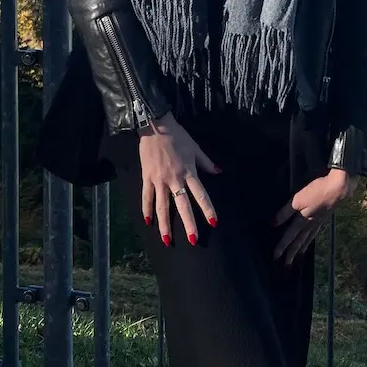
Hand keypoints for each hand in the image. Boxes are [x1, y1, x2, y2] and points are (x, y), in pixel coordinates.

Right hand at [138, 113, 220, 247]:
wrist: (156, 127)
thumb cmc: (178, 137)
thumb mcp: (195, 148)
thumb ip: (206, 163)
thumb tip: (219, 172)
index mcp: (189, 172)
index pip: (200, 194)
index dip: (208, 209)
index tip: (213, 223)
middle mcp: (175, 179)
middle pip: (183, 205)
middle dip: (188, 223)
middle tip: (193, 240)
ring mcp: (159, 180)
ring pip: (162, 206)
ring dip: (165, 224)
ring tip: (167, 240)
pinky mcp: (147, 177)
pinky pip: (147, 197)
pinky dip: (147, 210)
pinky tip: (148, 222)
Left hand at [272, 169, 357, 265]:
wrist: (338, 189)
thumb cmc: (316, 192)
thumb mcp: (297, 200)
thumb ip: (285, 212)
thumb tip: (273, 224)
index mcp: (302, 221)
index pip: (289, 236)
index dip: (281, 247)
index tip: (275, 258)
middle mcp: (310, 224)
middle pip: (299, 241)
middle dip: (291, 254)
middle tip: (286, 267)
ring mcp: (318, 221)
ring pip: (307, 239)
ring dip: (301, 249)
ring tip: (298, 258)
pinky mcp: (324, 217)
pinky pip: (314, 233)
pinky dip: (310, 239)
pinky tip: (310, 239)